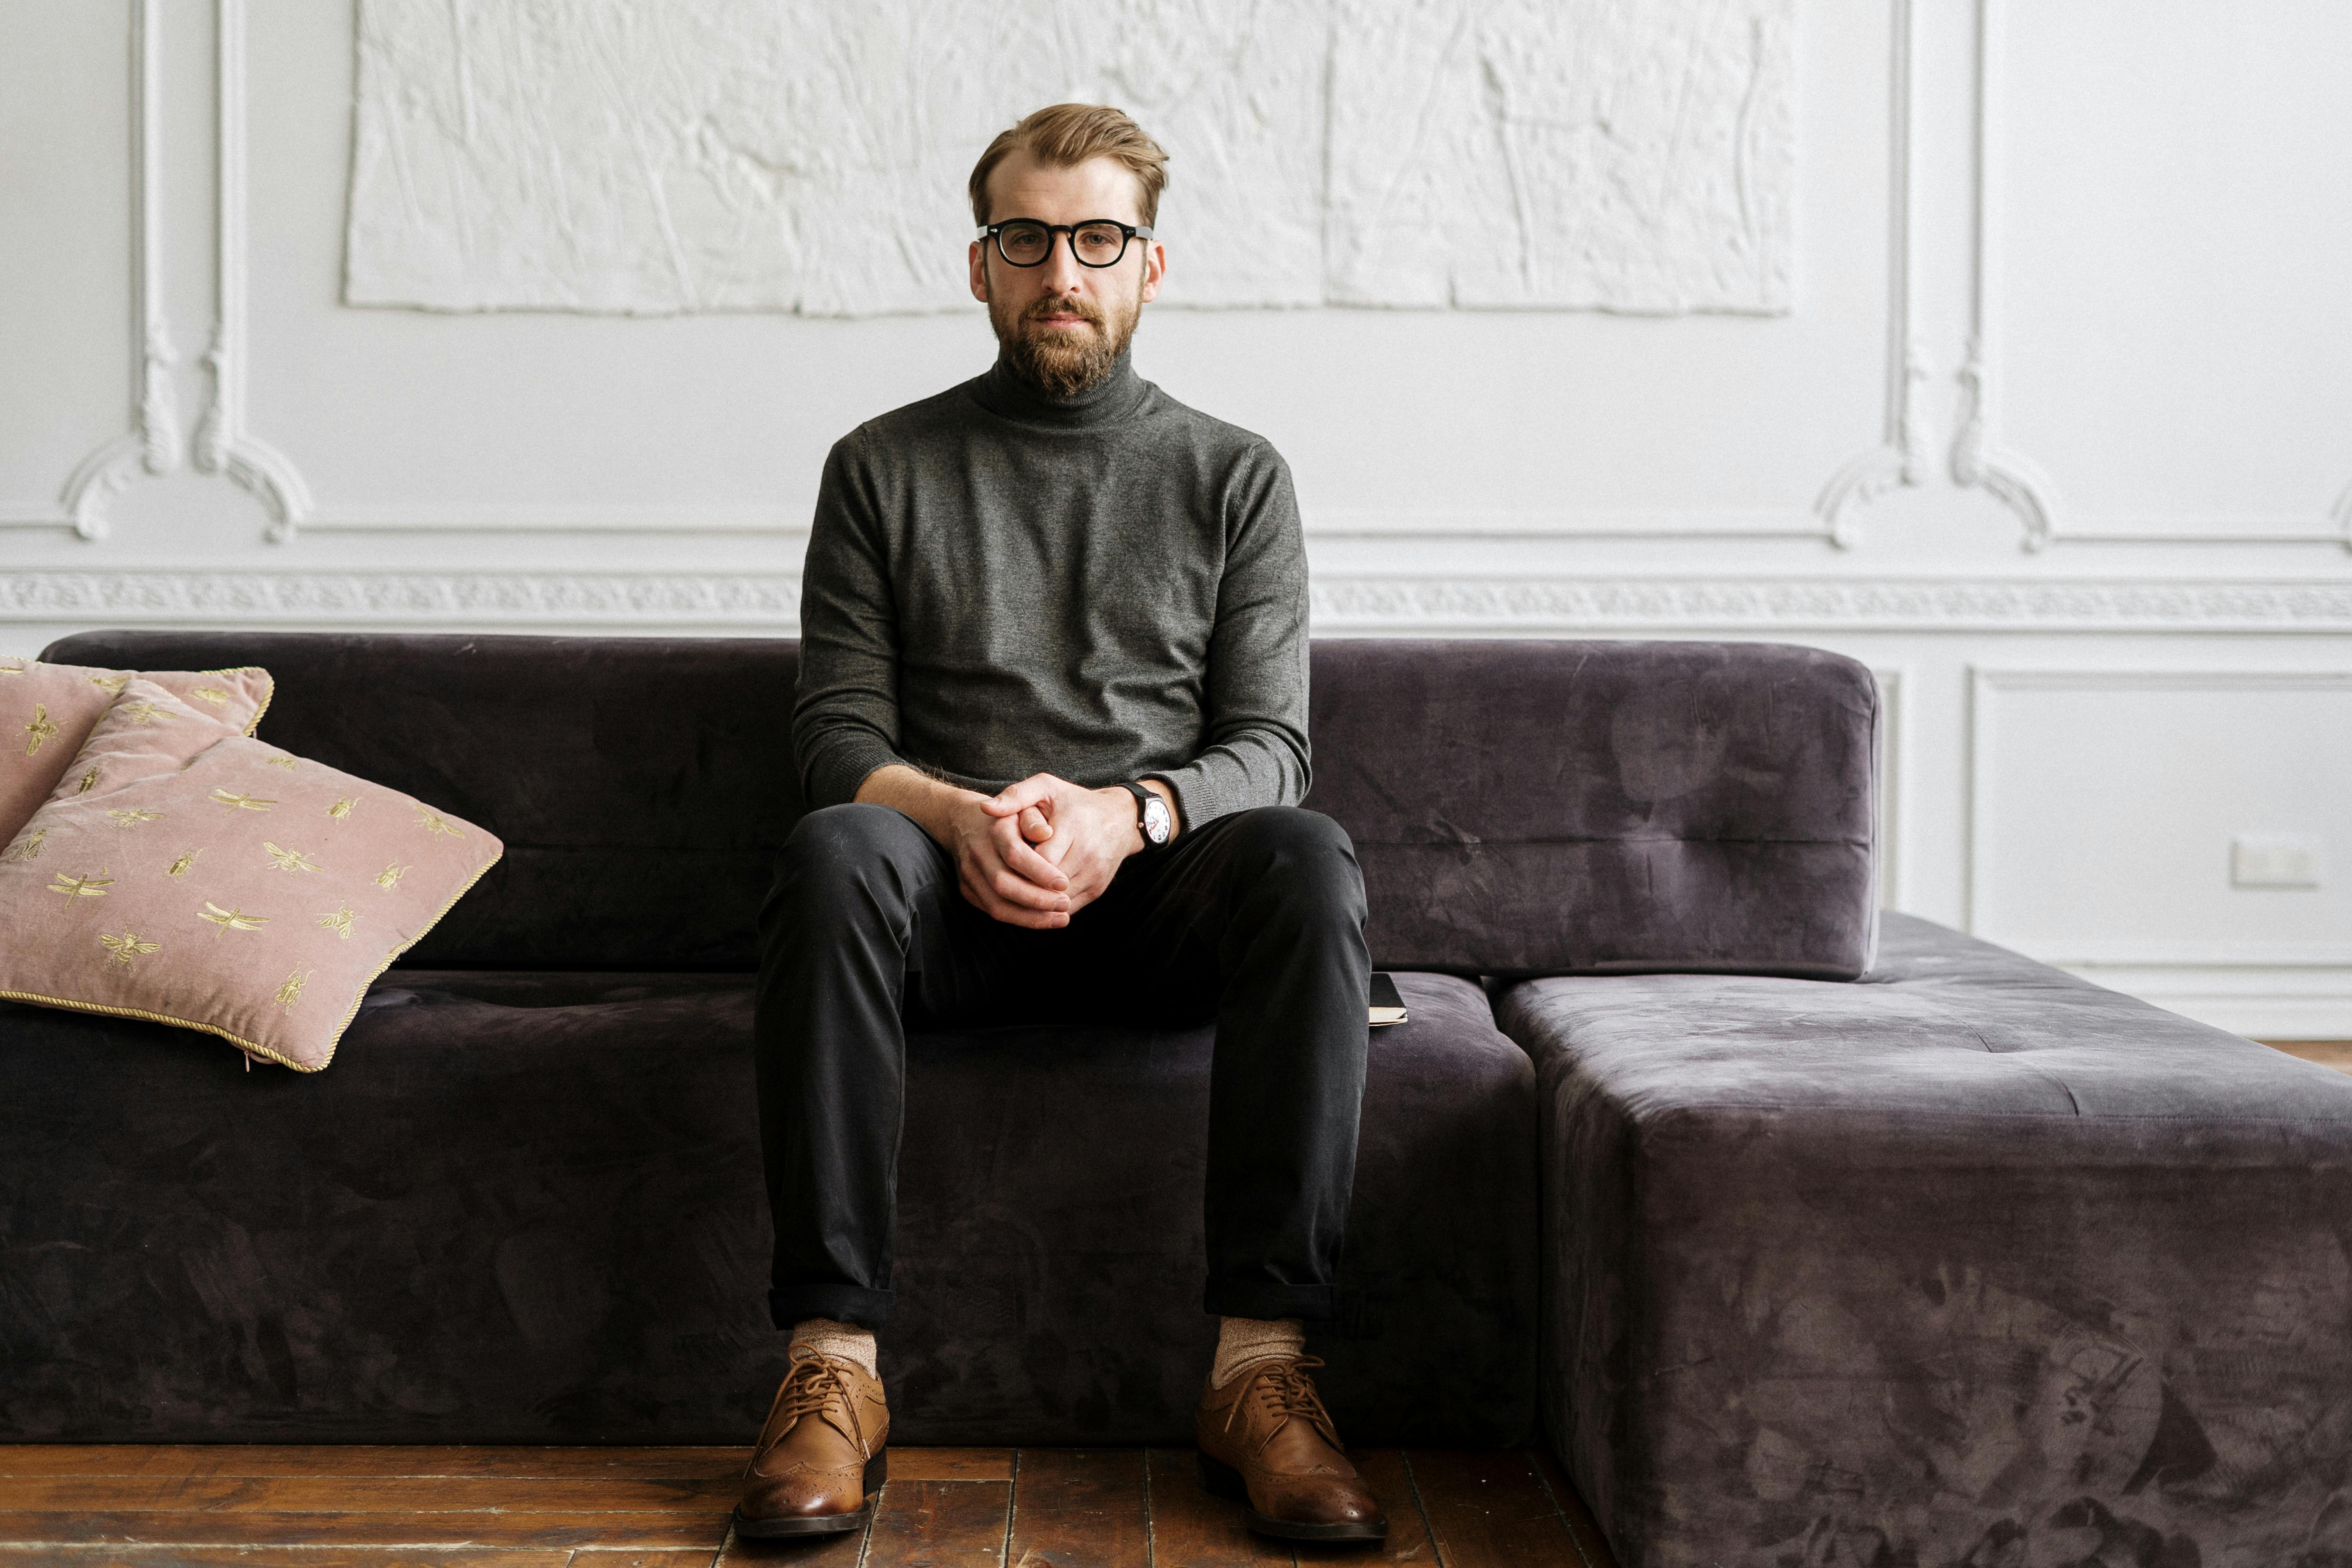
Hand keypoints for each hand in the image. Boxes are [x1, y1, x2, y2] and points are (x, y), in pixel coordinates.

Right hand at [944, 791, 1074, 927]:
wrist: (966, 822)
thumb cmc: (1009, 815)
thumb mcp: (1025, 804)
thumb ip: (1034, 818)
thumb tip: (1046, 834)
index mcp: (994, 829)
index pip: (1014, 854)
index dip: (1040, 872)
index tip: (1064, 883)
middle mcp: (978, 853)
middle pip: (1003, 884)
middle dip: (1037, 899)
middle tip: (1065, 904)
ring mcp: (969, 874)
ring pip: (996, 904)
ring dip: (1030, 917)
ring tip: (1060, 918)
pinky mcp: (967, 890)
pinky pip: (992, 911)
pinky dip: (1019, 919)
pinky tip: (1042, 919)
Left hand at [982, 773, 1145, 915]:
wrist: (1120, 818)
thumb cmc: (1075, 801)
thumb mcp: (1047, 787)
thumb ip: (1016, 795)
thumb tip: (986, 808)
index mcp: (1073, 825)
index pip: (1036, 858)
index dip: (1016, 864)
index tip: (1000, 861)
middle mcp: (1088, 852)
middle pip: (1045, 883)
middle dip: (1021, 885)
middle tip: (1000, 881)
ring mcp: (1095, 873)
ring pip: (1055, 899)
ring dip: (1033, 900)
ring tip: (1013, 891)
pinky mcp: (1098, 888)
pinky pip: (1068, 907)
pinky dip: (1049, 908)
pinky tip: (1033, 897)